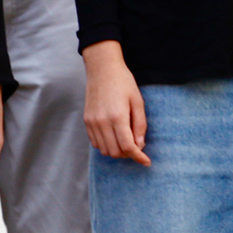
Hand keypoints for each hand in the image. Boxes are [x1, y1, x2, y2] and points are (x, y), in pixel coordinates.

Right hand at [83, 40, 150, 164]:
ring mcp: (92, 123)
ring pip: (104, 150)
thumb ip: (139, 124)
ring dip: (117, 151)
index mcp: (117, 117)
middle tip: (138, 147)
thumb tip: (140, 145)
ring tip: (128, 141)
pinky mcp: (86, 122)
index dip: (138, 157)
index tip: (146, 162)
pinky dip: (106, 145)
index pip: (127, 146)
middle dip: (128, 154)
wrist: (102, 70)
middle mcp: (102, 122)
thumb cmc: (124, 83)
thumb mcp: (138, 101)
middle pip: (115, 152)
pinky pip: (95, 143)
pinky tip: (115, 137)